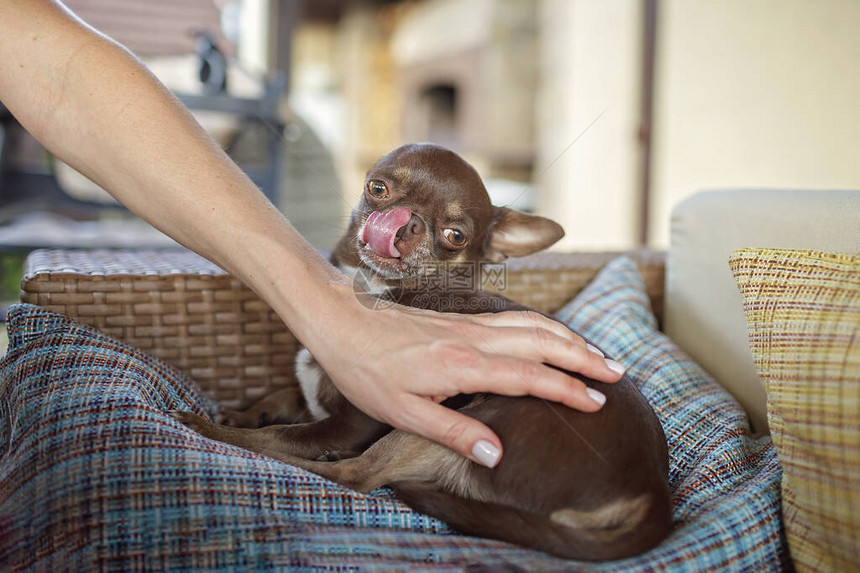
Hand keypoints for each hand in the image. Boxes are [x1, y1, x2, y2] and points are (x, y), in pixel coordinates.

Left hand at [309, 301, 624, 467]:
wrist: (341, 319)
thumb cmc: (366, 369)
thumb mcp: (402, 412)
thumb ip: (453, 432)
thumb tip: (497, 454)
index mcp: (464, 364)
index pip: (531, 376)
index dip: (567, 389)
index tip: (598, 403)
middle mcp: (475, 338)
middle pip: (544, 341)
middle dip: (584, 357)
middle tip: (618, 373)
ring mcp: (471, 324)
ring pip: (534, 325)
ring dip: (570, 337)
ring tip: (598, 354)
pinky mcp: (463, 318)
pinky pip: (516, 319)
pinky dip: (546, 326)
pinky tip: (553, 335)